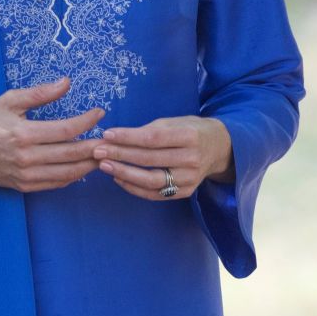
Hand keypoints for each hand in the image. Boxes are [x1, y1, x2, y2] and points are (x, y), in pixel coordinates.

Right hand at [0, 79, 104, 191]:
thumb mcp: (9, 101)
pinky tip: (83, 166)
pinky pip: (57, 183)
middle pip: (72, 154)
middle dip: (96, 146)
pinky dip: (73, 176)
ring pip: (68, 173)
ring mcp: (27, 175)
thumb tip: (66, 82)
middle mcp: (27, 157)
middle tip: (110, 138)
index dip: (87, 121)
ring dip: (90, 164)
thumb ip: (40, 93)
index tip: (99, 113)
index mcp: (24, 133)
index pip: (66, 129)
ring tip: (103, 154)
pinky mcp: (25, 186)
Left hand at [92, 116, 232, 197]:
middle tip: (97, 151)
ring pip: (151, 180)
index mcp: (189, 136)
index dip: (128, 137)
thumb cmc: (191, 131)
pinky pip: (155, 194)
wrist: (219, 149)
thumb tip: (117, 137)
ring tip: (104, 166)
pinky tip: (119, 178)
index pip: (153, 138)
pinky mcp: (185, 192)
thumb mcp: (175, 122)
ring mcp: (189, 179)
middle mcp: (191, 159)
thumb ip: (150, 130)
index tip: (107, 135)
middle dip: (120, 155)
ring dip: (124, 173)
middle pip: (150, 159)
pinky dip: (134, 188)